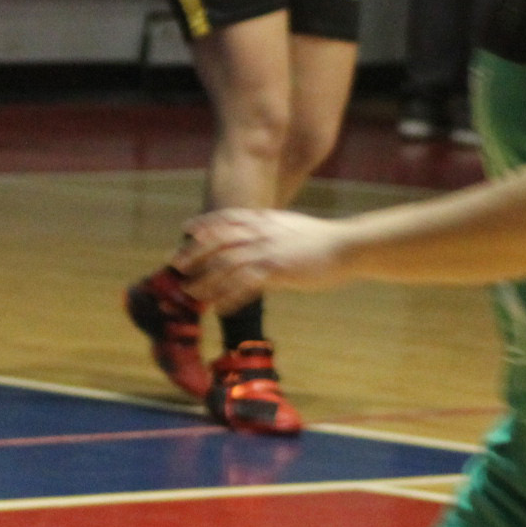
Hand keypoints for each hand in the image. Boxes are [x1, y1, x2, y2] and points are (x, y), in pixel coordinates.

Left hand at [175, 208, 354, 310]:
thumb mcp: (289, 225)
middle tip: (177, 266)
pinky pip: (245, 285)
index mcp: (264, 220)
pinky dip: (229, 297)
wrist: (347, 246)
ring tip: (191, 293)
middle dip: (195, 254)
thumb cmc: (321, 239)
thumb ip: (268, 228)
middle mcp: (260, 232)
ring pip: (226, 265)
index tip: (187, 230)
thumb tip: (254, 233)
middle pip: (218, 241)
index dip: (204, 223)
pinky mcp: (277, 270)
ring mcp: (267, 251)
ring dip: (206, 281)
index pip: (226, 218)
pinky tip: (220, 308)